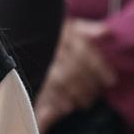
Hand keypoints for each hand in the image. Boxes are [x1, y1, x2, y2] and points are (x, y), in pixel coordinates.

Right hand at [34, 19, 115, 133]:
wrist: (22, 29)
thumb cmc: (51, 31)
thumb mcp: (69, 26)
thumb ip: (88, 29)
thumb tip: (107, 32)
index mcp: (64, 35)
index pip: (85, 52)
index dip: (100, 68)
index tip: (111, 81)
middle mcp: (53, 48)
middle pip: (74, 69)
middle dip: (88, 85)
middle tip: (95, 95)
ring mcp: (42, 61)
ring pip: (60, 80)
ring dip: (75, 94)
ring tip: (84, 103)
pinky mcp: (32, 73)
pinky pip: (44, 88)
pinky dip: (56, 100)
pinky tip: (66, 108)